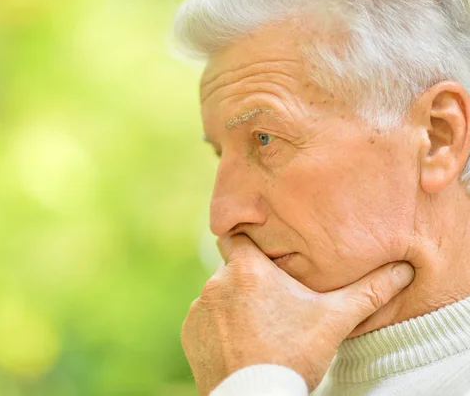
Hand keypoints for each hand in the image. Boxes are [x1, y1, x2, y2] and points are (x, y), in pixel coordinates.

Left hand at [181, 234, 414, 395]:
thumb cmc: (294, 355)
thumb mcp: (334, 320)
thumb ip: (366, 291)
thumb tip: (403, 270)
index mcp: (247, 269)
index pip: (237, 236)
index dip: (250, 242)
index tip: (264, 254)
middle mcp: (216, 282)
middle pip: (234, 269)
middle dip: (250, 280)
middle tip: (274, 301)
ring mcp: (200, 308)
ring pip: (220, 294)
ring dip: (234, 303)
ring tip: (259, 327)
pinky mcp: (190, 332)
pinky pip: (205, 318)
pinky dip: (219, 325)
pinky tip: (241, 341)